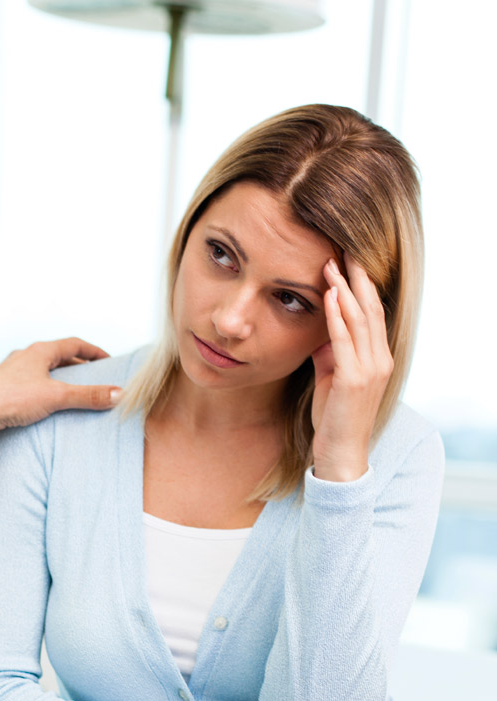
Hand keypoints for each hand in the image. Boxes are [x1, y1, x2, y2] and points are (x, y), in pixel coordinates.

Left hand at [0, 338, 121, 443]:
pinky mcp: (7, 390)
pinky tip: (52, 408)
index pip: (74, 343)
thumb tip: (118, 394)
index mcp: (39, 351)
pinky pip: (35, 387)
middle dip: (81, 367)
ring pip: (46, 372)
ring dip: (64, 380)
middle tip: (98, 379)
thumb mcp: (55, 397)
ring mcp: (15, 373)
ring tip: (79, 394)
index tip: (109, 361)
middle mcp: (26, 358)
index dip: (95, 351)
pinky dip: (49, 393)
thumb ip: (87, 396)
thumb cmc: (9, 399)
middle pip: (60, 357)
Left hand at [310, 254, 393, 481]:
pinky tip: (329, 296)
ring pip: (361, 319)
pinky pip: (345, 340)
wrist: (340, 453)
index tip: (347, 259)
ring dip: (344, 289)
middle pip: (372, 308)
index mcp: (379, 357)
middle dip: (356, 277)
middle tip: (343, 248)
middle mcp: (380, 359)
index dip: (362, 284)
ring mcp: (370, 369)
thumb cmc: (334, 417)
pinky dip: (337, 316)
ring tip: (331, 263)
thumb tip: (320, 327)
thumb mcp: (331, 376)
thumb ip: (330, 351)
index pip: (374, 311)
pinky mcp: (354, 380)